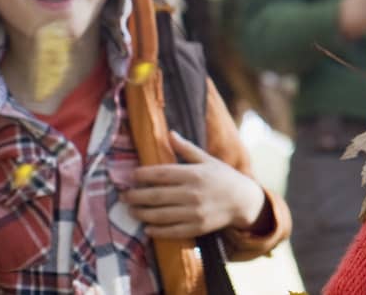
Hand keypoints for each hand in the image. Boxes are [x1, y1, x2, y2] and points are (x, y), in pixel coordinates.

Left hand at [125, 131, 267, 238]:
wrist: (243, 200)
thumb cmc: (223, 177)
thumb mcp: (207, 159)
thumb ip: (187, 149)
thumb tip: (169, 133)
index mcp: (193, 173)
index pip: (161, 174)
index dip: (143, 175)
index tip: (131, 176)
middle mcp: (192, 193)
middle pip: (155, 196)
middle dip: (135, 196)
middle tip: (123, 196)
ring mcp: (194, 212)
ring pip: (160, 215)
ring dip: (141, 213)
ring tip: (131, 210)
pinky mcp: (196, 227)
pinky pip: (171, 231)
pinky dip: (156, 230)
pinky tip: (147, 227)